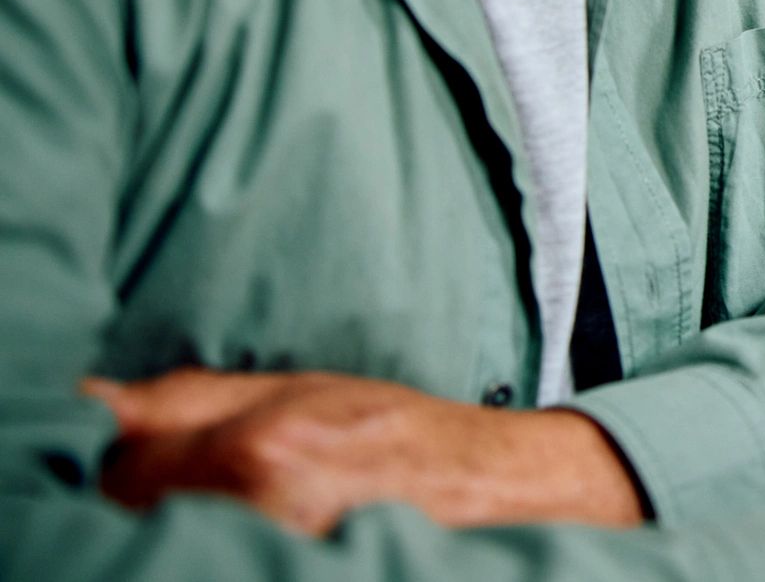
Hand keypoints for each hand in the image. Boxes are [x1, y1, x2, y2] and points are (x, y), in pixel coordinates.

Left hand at [83, 368, 641, 534]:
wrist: (480, 483)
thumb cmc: (394, 429)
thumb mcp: (295, 387)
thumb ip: (189, 397)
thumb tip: (99, 404)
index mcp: (259, 448)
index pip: (124, 471)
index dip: (125, 459)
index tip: (149, 450)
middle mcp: (265, 505)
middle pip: (143, 512)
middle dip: (158, 493)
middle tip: (209, 476)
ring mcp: (281, 552)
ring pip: (178, 540)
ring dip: (194, 518)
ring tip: (247, 500)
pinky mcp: (298, 573)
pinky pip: (224, 558)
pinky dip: (224, 543)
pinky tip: (262, 526)